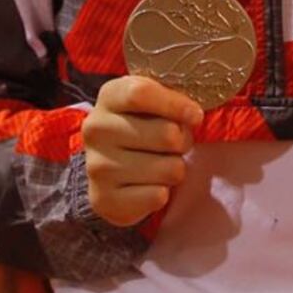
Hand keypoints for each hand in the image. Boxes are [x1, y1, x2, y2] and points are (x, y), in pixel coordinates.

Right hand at [83, 75, 202, 227]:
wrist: (110, 172)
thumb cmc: (142, 128)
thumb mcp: (152, 104)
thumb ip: (170, 100)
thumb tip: (193, 115)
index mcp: (109, 97)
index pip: (141, 93)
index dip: (176, 105)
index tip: (196, 116)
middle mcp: (97, 129)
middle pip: (166, 133)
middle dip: (184, 141)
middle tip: (178, 145)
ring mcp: (98, 166)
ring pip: (168, 169)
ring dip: (175, 168)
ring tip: (161, 165)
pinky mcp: (104, 199)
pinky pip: (157, 196)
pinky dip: (163, 193)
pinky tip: (149, 186)